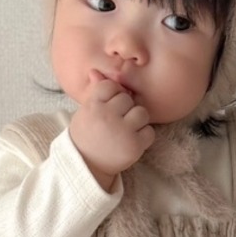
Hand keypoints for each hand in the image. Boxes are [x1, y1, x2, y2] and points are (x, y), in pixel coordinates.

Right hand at [68, 69, 154, 191]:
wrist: (86, 166)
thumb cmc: (87, 135)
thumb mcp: (86, 112)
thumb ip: (95, 92)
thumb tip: (96, 71)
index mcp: (93, 106)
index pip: (111, 86)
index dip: (112, 95)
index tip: (108, 107)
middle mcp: (108, 116)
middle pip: (127, 98)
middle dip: (125, 108)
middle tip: (117, 121)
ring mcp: (122, 131)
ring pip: (141, 113)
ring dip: (137, 120)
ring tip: (126, 130)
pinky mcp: (134, 146)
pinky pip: (149, 131)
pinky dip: (144, 136)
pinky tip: (132, 141)